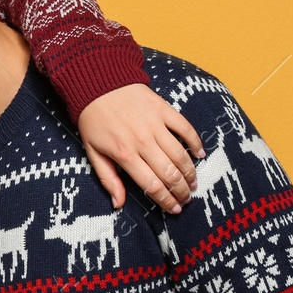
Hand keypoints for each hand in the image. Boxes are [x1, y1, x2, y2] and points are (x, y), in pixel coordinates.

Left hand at [77, 84, 204, 212]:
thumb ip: (107, 178)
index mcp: (124, 154)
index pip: (151, 185)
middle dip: (181, 191)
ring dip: (190, 173)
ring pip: (180, 155)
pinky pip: (185, 128)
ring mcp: (155, 124)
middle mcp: (142, 141)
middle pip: (169, 174)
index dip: (165, 200)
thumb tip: (118, 204)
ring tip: (193, 183)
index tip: (174, 209)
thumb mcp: (92, 152)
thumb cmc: (93, 120)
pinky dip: (195, 142)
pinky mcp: (164, 109)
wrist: (98, 82)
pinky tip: (200, 154)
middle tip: (186, 199)